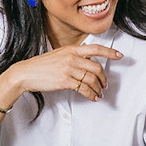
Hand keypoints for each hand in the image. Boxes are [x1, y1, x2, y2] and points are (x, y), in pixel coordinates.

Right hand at [2, 43, 121, 103]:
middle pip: (96, 67)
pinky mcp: (65, 81)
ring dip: (98, 88)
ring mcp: (69, 69)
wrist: (26, 72)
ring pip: (92, 79)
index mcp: (71, 49)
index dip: (110, 52)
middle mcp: (72, 57)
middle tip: (105, 84)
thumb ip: (73, 56)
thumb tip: (88, 61)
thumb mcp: (59, 54)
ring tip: (99, 93)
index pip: (95, 48)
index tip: (119, 56)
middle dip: (104, 78)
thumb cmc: (42, 65)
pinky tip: (93, 97)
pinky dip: (91, 94)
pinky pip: (84, 88)